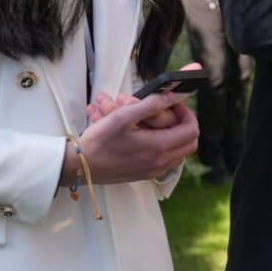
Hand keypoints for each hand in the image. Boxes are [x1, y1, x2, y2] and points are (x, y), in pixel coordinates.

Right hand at [74, 91, 198, 183]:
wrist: (80, 167)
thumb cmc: (99, 141)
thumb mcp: (124, 116)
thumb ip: (152, 104)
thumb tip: (173, 96)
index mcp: (159, 147)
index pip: (192, 129)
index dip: (187, 112)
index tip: (174, 103)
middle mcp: (160, 162)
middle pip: (190, 143)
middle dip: (184, 123)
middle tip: (170, 112)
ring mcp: (154, 171)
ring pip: (180, 153)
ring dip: (176, 136)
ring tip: (160, 122)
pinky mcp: (145, 175)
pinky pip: (167, 161)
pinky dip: (166, 148)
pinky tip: (150, 137)